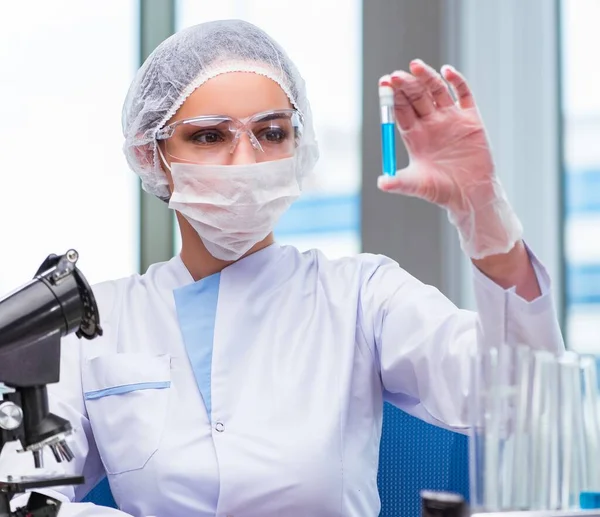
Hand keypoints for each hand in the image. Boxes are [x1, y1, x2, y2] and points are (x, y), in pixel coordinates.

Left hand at [377, 59, 521, 259]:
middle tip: (396, 75)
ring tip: (415, 65)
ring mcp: (450, 119)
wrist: (470, 195)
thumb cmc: (441, 191)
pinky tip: (447, 71)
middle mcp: (430, 123)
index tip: (384, 84)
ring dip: (426, 77)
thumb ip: (399, 182)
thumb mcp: (417, 185)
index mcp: (414, 135)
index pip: (400, 110)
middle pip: (415, 97)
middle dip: (406, 85)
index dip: (392, 97)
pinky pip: (463, 95)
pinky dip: (457, 81)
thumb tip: (381, 183)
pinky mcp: (470, 119)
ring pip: (436, 91)